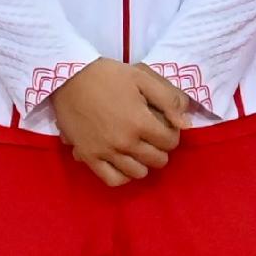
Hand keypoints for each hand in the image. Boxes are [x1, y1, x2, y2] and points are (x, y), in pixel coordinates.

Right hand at [50, 60, 192, 186]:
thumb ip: (168, 100)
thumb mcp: (142, 77)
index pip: (170, 142)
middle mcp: (125, 141)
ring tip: (139, 150)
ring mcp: (106, 152)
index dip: (171, 134)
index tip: (164, 126)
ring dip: (144, 163)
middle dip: (160, 149)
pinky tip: (124, 165)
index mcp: (140, 121)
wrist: (69, 77)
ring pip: (138, 173)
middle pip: (157, 160)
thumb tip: (186, 125)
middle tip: (152, 138)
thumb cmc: (108, 75)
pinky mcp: (89, 156)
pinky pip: (113, 179)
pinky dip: (123, 176)